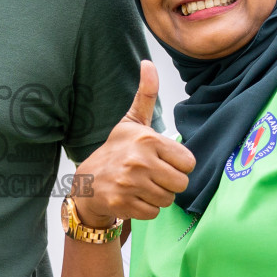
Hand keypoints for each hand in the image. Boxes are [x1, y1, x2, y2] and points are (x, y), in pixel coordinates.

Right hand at [74, 61, 194, 224]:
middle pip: (181, 183)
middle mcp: (139, 161)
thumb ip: (145, 95)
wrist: (87, 183)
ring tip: (142, 186)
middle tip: (152, 176)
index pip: (188, 163)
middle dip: (169, 183)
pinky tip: (134, 198)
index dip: (177, 164)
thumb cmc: (116, 151)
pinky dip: (146, 209)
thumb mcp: (131, 122)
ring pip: (168, 200)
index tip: (161, 161)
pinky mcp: (123, 204)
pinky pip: (154, 213)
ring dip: (158, 196)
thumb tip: (148, 64)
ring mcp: (130, 184)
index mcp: (147, 140)